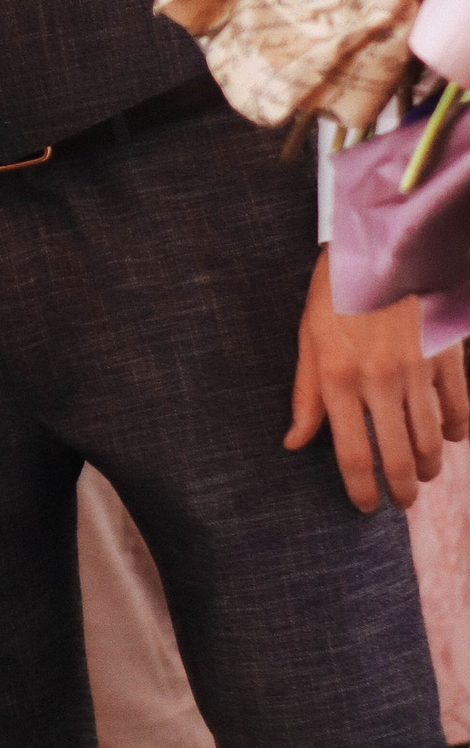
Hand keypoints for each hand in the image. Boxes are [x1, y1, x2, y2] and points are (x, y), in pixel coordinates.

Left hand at [288, 248, 469, 510]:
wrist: (382, 242)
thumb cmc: (335, 291)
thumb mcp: (308, 338)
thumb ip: (305, 395)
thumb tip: (294, 443)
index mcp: (338, 378)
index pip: (353, 456)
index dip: (361, 490)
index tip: (365, 505)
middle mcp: (379, 381)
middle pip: (396, 459)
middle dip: (400, 490)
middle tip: (401, 501)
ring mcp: (418, 370)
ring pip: (431, 441)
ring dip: (427, 466)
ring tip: (421, 473)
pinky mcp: (447, 356)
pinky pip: (460, 409)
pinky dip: (458, 431)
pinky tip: (450, 438)